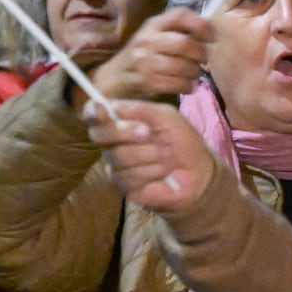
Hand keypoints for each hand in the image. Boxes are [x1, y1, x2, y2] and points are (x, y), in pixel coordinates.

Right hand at [84, 99, 218, 210]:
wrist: (199, 173)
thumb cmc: (182, 141)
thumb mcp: (167, 117)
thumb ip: (141, 109)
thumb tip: (113, 105)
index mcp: (120, 122)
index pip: (94, 114)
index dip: (93, 111)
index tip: (102, 110)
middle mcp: (112, 143)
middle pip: (99, 134)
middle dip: (124, 131)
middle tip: (147, 132)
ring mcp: (116, 165)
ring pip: (119, 156)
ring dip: (149, 154)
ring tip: (167, 156)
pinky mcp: (124, 185)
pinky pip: (129, 175)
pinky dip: (153, 171)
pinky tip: (164, 172)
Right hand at [88, 8, 209, 102]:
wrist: (113, 78)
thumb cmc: (141, 56)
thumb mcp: (154, 37)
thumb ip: (177, 31)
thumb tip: (211, 33)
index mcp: (152, 25)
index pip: (179, 15)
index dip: (200, 24)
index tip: (210, 37)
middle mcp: (147, 40)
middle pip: (185, 43)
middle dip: (201, 54)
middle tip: (203, 60)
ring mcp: (144, 61)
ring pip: (184, 66)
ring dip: (195, 73)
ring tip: (193, 74)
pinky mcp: (145, 81)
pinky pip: (178, 83)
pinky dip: (188, 86)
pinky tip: (186, 85)